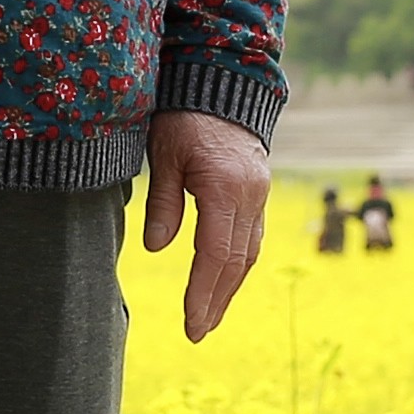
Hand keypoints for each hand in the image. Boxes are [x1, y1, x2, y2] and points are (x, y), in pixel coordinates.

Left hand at [138, 110, 268, 341]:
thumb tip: (155, 248)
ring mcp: (259, 195)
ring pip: (249, 254)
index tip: (190, 323)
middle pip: (236, 262)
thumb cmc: (184, 115)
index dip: (203, 292)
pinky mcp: (259, 193)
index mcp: (223, 188)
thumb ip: (161, 201)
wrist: (223, 80)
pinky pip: (252, 238)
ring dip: (229, 289)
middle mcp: (249, 196)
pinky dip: (237, 266)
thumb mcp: (163, 154)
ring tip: (208, 318)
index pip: (215, 254)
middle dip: (216, 301)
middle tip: (197, 333)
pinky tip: (223, 283)